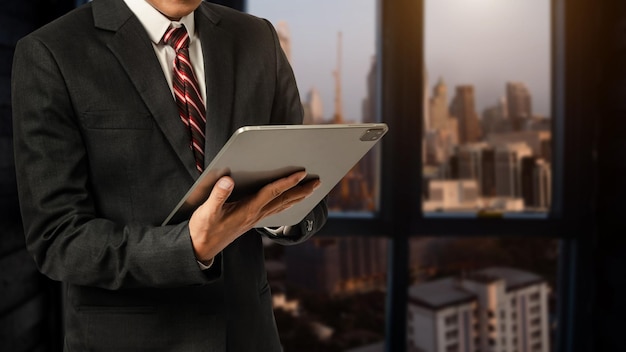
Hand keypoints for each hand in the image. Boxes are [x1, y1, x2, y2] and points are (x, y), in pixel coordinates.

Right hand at [188, 171, 320, 262]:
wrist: (202, 248)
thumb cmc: (204, 228)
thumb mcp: (207, 210)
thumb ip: (218, 195)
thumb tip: (228, 180)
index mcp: (248, 210)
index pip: (272, 192)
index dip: (287, 182)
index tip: (301, 173)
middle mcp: (255, 214)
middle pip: (284, 200)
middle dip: (302, 190)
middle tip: (317, 182)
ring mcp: (255, 219)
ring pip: (282, 206)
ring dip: (298, 197)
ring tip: (311, 189)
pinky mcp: (252, 221)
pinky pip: (275, 210)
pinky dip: (287, 203)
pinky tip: (290, 201)